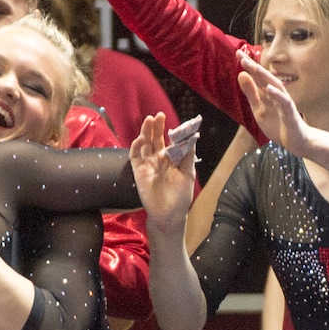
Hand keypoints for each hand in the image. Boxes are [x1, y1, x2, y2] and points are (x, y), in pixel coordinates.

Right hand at [129, 112, 196, 230]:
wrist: (169, 214)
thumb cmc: (180, 196)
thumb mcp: (188, 173)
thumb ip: (188, 155)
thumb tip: (193, 137)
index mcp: (171, 159)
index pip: (170, 141)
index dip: (172, 132)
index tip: (177, 122)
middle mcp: (158, 159)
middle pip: (155, 139)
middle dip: (157, 127)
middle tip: (159, 115)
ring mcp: (147, 164)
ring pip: (144, 144)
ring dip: (145, 132)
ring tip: (149, 120)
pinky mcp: (138, 171)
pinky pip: (135, 156)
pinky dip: (136, 146)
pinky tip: (141, 138)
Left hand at [237, 51, 309, 155]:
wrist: (296, 141)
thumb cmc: (278, 123)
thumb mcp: (258, 108)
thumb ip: (251, 93)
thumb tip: (241, 74)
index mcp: (268, 93)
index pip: (257, 77)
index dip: (248, 65)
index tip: (237, 53)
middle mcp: (277, 94)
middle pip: (265, 78)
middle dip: (253, 66)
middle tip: (241, 55)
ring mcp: (284, 103)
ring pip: (276, 86)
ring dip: (265, 76)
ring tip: (254, 67)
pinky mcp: (290, 113)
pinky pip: (284, 102)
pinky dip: (277, 95)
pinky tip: (269, 89)